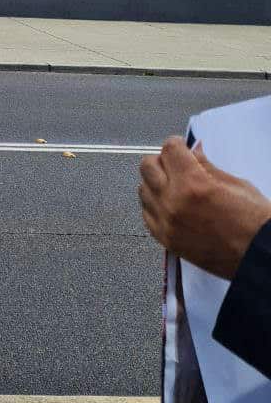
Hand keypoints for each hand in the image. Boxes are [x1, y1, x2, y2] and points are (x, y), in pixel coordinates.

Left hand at [139, 138, 270, 278]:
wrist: (259, 257)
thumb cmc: (255, 223)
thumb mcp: (237, 185)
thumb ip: (208, 166)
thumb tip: (193, 151)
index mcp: (193, 184)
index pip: (169, 149)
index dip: (177, 144)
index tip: (182, 147)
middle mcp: (173, 202)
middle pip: (148, 166)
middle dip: (162, 160)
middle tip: (176, 164)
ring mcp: (166, 223)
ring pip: (143, 189)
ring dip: (155, 182)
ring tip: (173, 185)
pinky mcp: (166, 240)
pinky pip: (146, 214)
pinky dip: (154, 205)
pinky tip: (169, 204)